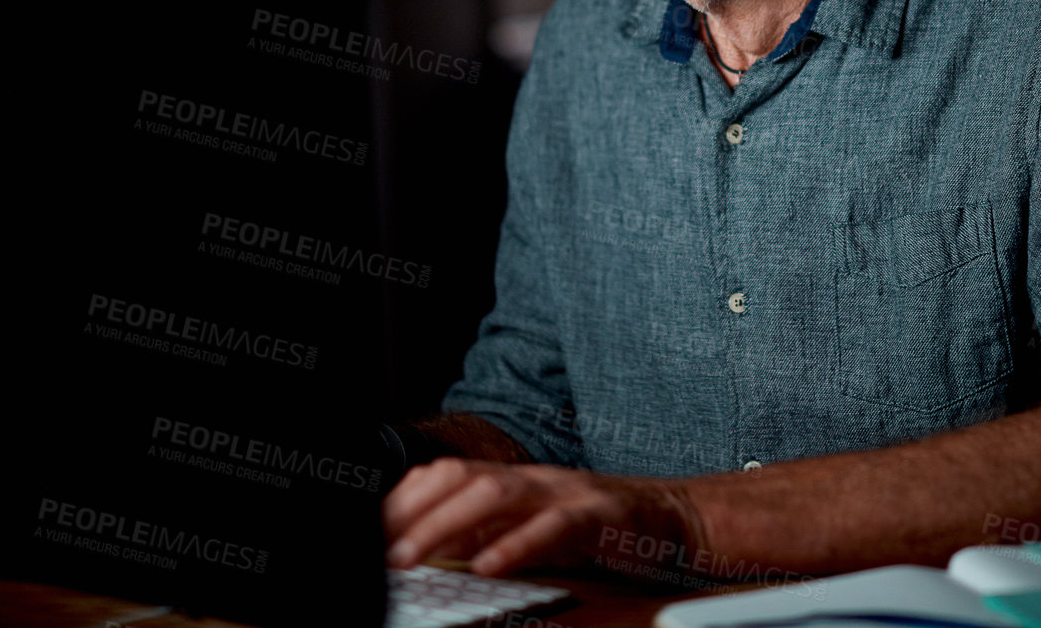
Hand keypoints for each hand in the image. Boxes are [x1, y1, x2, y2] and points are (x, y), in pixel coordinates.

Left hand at [381, 457, 704, 576]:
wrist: (675, 519)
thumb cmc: (599, 530)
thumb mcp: (533, 531)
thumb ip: (485, 535)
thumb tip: (426, 549)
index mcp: (515, 481)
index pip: (448, 473)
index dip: (404, 498)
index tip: (365, 530)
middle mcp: (536, 479)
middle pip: (464, 476)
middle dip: (412, 510)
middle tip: (376, 551)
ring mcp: (568, 492)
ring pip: (499, 492)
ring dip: (446, 524)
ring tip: (410, 557)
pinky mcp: (601, 515)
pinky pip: (555, 526)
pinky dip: (517, 544)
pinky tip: (487, 565)